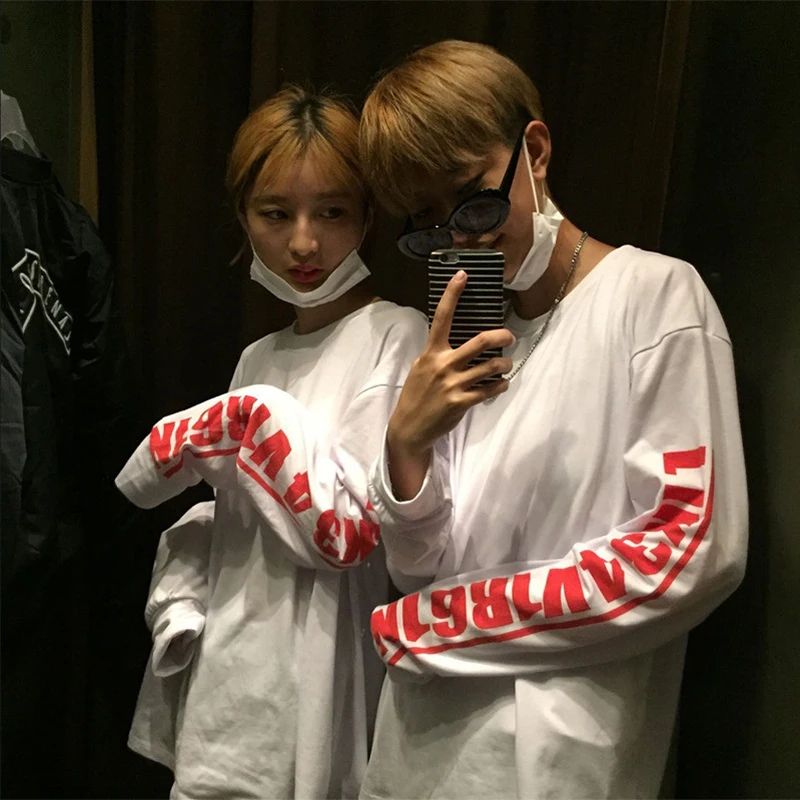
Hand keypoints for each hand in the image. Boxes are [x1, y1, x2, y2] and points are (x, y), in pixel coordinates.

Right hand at [387, 271, 513, 498]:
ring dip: (504, 364)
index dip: (453, 294)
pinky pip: (490, 389)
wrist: (409, 428)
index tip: (463, 274)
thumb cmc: (417, 395)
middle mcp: (443, 365)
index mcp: (431, 352)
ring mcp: (453, 384)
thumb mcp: (421, 367)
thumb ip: (438, 353)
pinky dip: (501, 385)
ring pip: (491, 366)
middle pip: (480, 342)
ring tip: (505, 364)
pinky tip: (500, 384)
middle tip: (509, 337)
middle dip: (502, 336)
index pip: (442, 317)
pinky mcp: (461, 402)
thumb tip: (459, 339)